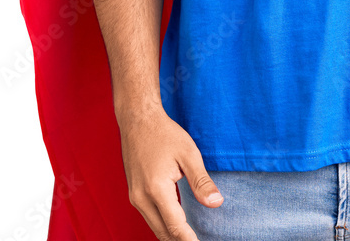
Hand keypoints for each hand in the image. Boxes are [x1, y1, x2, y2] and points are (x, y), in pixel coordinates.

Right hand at [118, 106, 223, 239]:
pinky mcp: (133, 194)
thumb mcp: (189, 154)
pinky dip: (163, 224)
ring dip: (171, 234)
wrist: (138, 120)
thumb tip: (216, 203)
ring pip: (154, 226)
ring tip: (190, 237)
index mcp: (156, 189)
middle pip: (162, 231)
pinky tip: (176, 224)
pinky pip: (149, 217)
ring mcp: (134, 197)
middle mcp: (141, 198)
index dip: (189, 240)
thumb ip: (201, 181)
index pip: (175, 225)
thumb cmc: (165, 134)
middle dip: (180, 240)